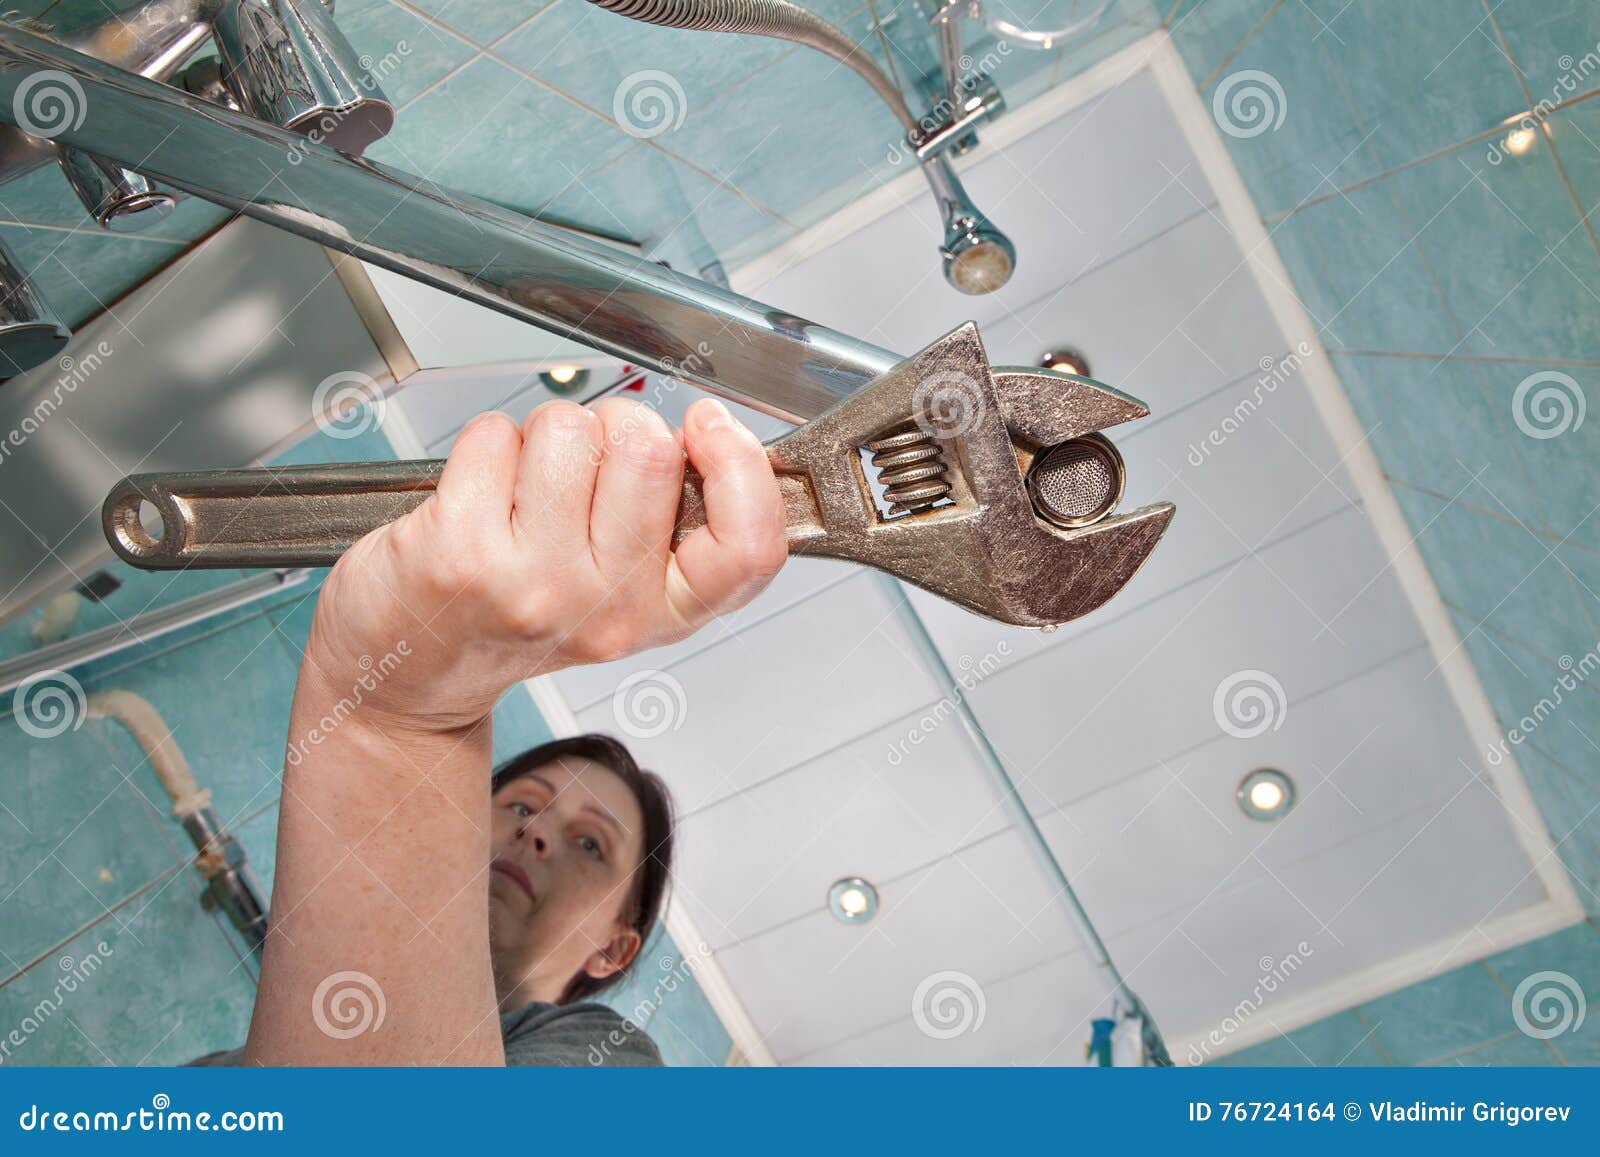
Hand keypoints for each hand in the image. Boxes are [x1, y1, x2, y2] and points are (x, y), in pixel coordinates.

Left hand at [300, 397, 786, 732]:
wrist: (410, 671)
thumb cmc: (511, 615)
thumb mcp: (619, 592)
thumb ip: (672, 526)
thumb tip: (712, 433)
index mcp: (660, 614)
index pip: (750, 548)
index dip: (742, 466)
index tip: (708, 429)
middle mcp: (605, 606)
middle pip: (651, 450)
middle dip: (617, 426)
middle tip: (584, 467)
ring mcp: (534, 582)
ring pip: (571, 429)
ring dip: (543, 435)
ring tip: (521, 489)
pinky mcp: (461, 552)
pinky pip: (495, 434)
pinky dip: (483, 445)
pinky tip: (477, 494)